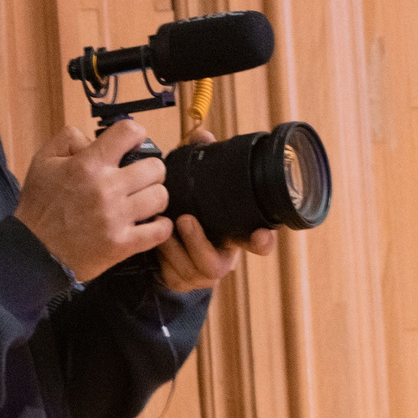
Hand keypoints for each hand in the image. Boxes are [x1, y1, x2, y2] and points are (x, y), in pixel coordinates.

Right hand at [15, 120, 172, 281]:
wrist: (32, 251)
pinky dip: (159, 226)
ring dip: (153, 197)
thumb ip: (69, 139)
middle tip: (137, 179)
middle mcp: (106, 188)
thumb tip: (96, 139)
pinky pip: (160, 230)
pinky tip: (149, 223)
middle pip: (155, 167)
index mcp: (87, 165)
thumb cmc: (39, 207)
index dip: (135, 134)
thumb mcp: (43, 161)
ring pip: (161, 197)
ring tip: (141, 202)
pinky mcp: (122, 244)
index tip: (132, 144)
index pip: (129, 132)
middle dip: (148, 170)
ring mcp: (116, 218)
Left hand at [156, 126, 277, 290]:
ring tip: (163, 226)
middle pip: (218, 264)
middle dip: (199, 242)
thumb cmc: (189, 212)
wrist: (169, 245)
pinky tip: (155, 243)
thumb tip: (202, 135)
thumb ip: (202, 161)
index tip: (260, 234)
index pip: (258, 243)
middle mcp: (222, 258)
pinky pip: (174, 276)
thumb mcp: (197, 188)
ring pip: (192, 270)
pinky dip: (163, 258)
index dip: (263, 241)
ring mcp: (200, 274)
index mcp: (233, 235)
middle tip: (185, 219)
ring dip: (175, 247)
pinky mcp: (181, 282)